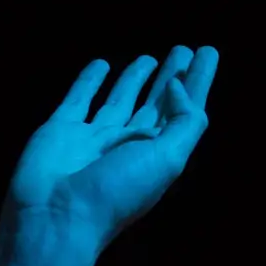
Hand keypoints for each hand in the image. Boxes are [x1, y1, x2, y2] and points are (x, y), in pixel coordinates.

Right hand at [0, 46, 219, 261]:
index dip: (197, 83)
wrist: (58, 215)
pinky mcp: (62, 129)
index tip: (207, 51)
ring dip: (136, 79)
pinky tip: (100, 65)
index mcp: (157, 154)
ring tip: (150, 57)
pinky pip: (79, 98)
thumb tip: (178, 86)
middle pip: (157, 104)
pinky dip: (89, 81)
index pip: (184, 111)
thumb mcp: (167, 159)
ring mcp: (95, 137)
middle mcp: (129, 145)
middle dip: (172, 78)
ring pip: (121, 100)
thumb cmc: (117, 190)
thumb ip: (183, 121)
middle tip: (184, 51)